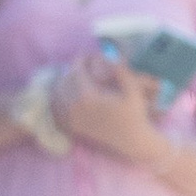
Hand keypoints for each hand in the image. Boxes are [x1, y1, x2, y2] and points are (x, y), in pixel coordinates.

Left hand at [53, 50, 169, 166]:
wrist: (131, 141)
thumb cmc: (134, 115)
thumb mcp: (132, 91)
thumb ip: (121, 72)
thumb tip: (111, 55)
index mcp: (87, 96)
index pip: (76, 70)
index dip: (81, 60)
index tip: (88, 55)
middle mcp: (74, 107)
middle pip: (66, 79)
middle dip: (75, 69)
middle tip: (84, 63)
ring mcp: (71, 117)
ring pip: (61, 91)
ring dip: (67, 80)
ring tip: (80, 75)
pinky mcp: (72, 124)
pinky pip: (61, 105)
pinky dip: (64, 95)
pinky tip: (74, 91)